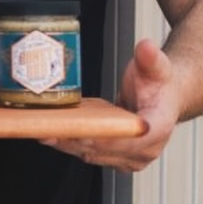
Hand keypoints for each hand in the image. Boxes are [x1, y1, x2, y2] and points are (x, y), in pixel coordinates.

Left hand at [41, 38, 179, 171]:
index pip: (131, 138)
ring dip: (66, 143)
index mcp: (157, 128)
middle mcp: (144, 149)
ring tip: (40, 129)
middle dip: (75, 139)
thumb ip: (150, 57)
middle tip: (47, 128)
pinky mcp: (114, 156)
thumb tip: (147, 47)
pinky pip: (88, 151)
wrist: (162, 96)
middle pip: (105, 149)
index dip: (106, 137)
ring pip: (93, 154)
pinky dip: (68, 142)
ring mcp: (128, 156)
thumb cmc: (158, 84)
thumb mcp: (157, 66)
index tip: (82, 131)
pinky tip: (48, 131)